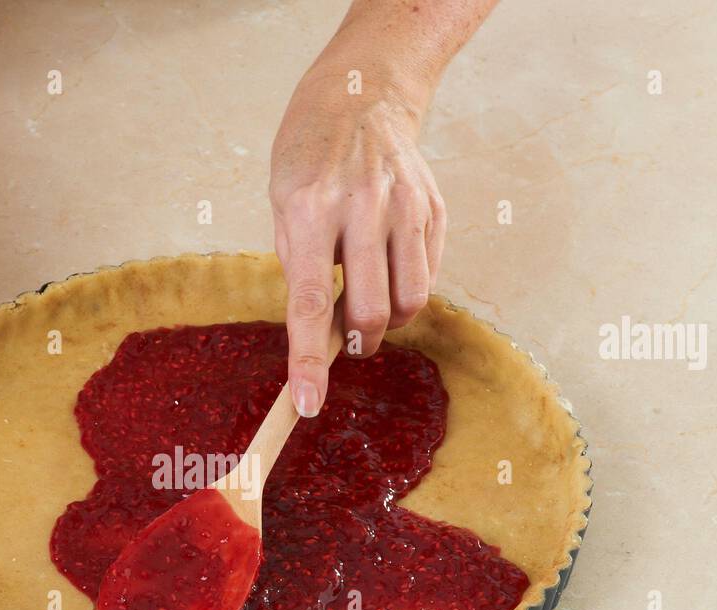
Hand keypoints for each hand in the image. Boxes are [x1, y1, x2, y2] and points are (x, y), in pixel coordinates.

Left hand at [270, 77, 444, 416]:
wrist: (361, 98)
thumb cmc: (308, 161)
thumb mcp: (283, 206)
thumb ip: (300, 269)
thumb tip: (318, 335)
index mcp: (311, 211)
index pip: (311, 304)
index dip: (308, 360)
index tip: (306, 404)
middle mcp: (363, 208)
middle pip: (371, 312)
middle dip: (358, 343)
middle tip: (347, 339)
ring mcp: (405, 207)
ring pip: (410, 303)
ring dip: (387, 322)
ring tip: (368, 300)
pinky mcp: (433, 210)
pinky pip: (427, 277)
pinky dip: (406, 290)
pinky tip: (387, 266)